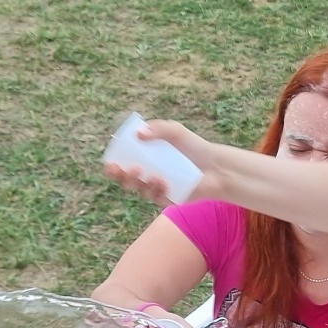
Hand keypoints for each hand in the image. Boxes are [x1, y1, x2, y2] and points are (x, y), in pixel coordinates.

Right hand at [102, 120, 220, 205]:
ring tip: (153, 175)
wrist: (215, 166)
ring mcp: (159, 189)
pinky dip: (157, 191)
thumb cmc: (195, 148)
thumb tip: (138, 134)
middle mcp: (149, 175)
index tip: (111, 165)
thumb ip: (159, 128)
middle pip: (127, 182)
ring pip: (141, 191)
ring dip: (142, 184)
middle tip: (127, 170)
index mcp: (146, 159)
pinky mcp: (169, 199)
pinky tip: (163, 182)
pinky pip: (157, 199)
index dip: (113, 168)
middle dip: (122, 178)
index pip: (123, 166)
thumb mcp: (176, 132)